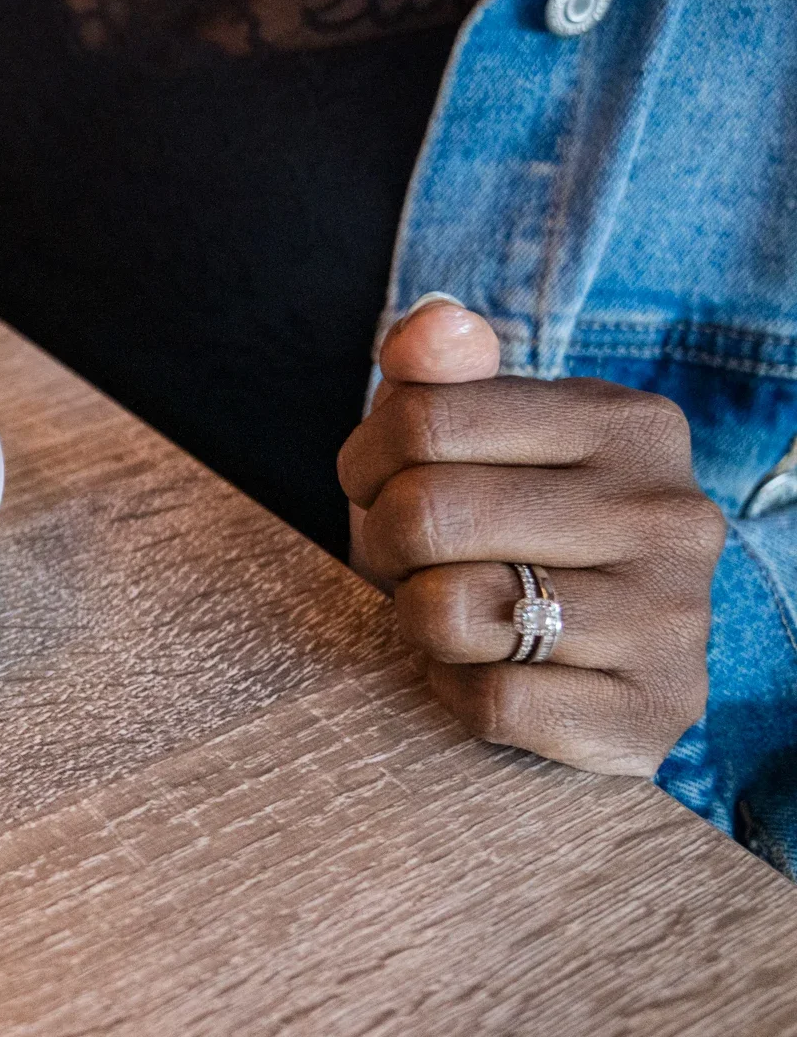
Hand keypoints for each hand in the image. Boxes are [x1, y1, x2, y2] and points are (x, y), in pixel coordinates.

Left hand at [337, 299, 724, 775]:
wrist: (608, 667)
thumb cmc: (513, 535)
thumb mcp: (477, 442)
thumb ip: (442, 376)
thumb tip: (432, 327)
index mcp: (628, 423)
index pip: (420, 418)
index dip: (364, 463)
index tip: (380, 486)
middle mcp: (668, 512)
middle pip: (424, 514)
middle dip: (382, 546)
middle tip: (409, 562)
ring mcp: (672, 616)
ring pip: (448, 612)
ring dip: (419, 623)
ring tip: (458, 612)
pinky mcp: (651, 709)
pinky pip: (489, 701)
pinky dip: (458, 693)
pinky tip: (492, 671)